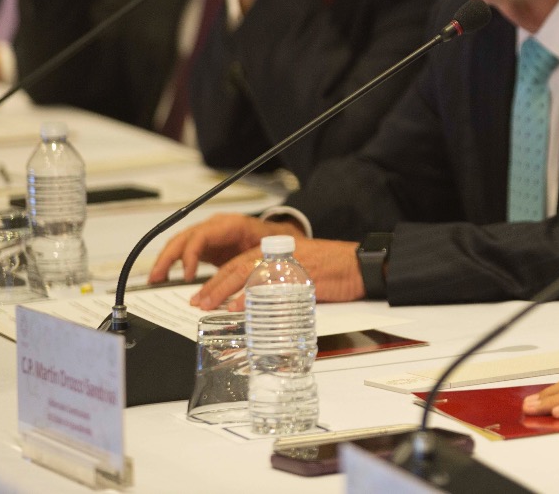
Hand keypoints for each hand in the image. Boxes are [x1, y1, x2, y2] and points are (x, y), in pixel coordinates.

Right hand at [148, 213, 298, 283]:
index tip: (187, 276)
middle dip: (167, 257)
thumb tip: (246, 282)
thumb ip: (254, 263)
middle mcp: (216, 226)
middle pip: (184, 237)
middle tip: (156, 278)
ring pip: (180, 242)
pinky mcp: (207, 244)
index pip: (201, 236)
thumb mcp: (267, 250)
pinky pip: (185, 250)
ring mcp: (209, 233)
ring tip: (155, 279)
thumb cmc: (275, 241)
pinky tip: (164, 276)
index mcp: (231, 225)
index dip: (190, 255)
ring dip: (165, 260)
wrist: (279, 236)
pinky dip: (173, 262)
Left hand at [190, 237, 364, 309]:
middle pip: (237, 266)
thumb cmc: (336, 269)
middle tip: (198, 302)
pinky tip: (240, 306)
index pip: (239, 262)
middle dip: (214, 285)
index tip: (203, 295)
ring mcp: (288, 264)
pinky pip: (270, 285)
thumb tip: (252, 303)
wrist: (360, 265)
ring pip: (247, 272)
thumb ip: (277, 282)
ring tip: (209, 305)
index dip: (218, 279)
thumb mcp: (301, 271)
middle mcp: (279, 255)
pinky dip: (252, 296)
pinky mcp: (299, 276)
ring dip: (225, 290)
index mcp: (277, 252)